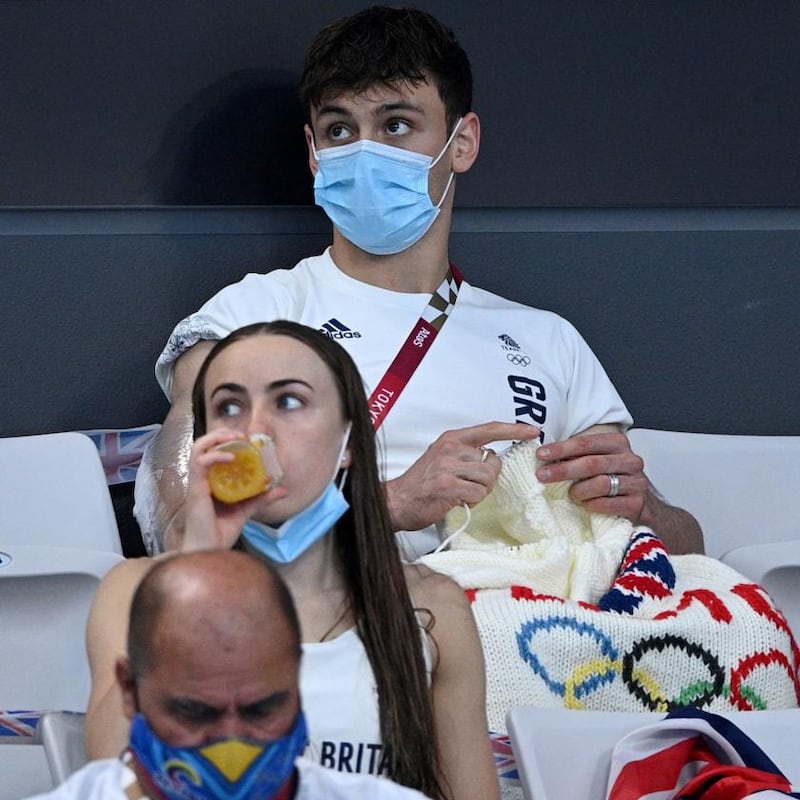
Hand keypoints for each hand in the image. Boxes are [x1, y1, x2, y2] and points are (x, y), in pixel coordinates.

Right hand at [182, 430, 288, 550]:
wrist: (210, 552)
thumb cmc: (221, 533)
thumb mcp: (246, 510)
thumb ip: (261, 498)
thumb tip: (283, 489)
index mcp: (211, 480)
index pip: (213, 451)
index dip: (228, 440)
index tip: (248, 439)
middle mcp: (202, 478)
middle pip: (203, 445)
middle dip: (222, 434)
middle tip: (242, 435)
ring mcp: (197, 483)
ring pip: (198, 448)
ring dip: (217, 439)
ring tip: (236, 438)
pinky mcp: (195, 489)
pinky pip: (200, 463)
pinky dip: (216, 455)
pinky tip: (231, 457)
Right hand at [385, 421, 539, 531]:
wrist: (397, 501)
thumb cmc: (423, 483)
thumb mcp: (443, 458)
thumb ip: (467, 454)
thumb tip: (494, 459)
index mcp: (452, 438)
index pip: (489, 429)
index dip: (514, 430)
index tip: (533, 431)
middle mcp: (450, 448)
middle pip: (492, 462)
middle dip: (487, 479)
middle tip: (469, 486)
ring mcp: (448, 466)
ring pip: (487, 478)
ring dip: (480, 491)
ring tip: (461, 493)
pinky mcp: (447, 486)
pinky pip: (477, 494)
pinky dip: (472, 501)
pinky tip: (457, 501)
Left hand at [535, 430, 648, 523]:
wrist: (640, 504)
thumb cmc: (611, 478)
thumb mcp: (596, 461)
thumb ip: (576, 455)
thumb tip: (544, 456)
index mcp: (617, 444)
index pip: (585, 443)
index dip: (561, 448)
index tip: (541, 455)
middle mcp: (630, 460)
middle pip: (591, 463)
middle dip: (563, 469)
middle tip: (542, 475)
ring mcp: (636, 482)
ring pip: (600, 483)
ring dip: (579, 490)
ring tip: (571, 495)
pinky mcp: (637, 503)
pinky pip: (609, 503)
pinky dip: (593, 505)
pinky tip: (586, 505)